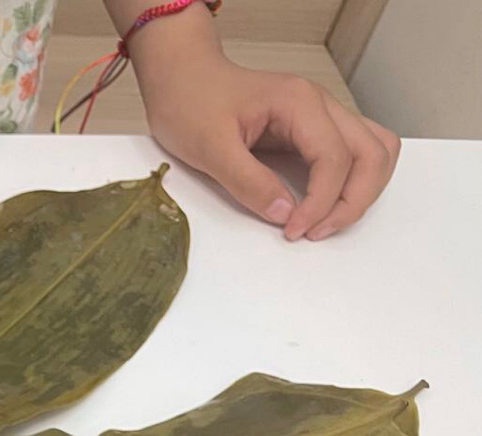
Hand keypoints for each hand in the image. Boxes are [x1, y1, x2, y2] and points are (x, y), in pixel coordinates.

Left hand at [135, 43, 398, 239]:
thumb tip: (284, 214)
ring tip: (323, 223)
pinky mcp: (315, 129)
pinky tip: (323, 204)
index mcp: (299, 102)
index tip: (294, 230)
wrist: (183, 80)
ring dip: (361, 191)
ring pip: (375, 151)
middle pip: (373, 154)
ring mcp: (323, 115)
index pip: (335, 158)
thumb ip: (248, 182)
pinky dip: (352, 181)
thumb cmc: (191, 104)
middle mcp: (321, 104)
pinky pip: (355, 154)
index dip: (321, 202)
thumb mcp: (209, 148)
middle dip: (353, 201)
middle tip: (315, 233)